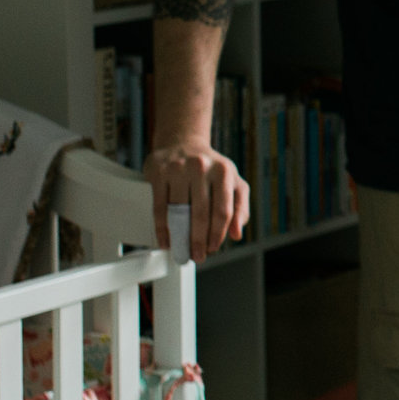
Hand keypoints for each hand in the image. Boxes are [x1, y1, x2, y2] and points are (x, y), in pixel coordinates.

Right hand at [144, 142, 248, 262]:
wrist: (183, 143)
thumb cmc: (211, 168)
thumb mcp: (233, 182)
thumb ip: (240, 207)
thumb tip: (237, 234)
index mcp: (224, 171)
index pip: (223, 210)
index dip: (218, 234)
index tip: (213, 248)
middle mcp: (201, 167)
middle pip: (201, 213)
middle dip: (199, 240)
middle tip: (197, 256)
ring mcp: (178, 169)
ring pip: (179, 212)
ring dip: (180, 237)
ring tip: (182, 250)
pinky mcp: (159, 173)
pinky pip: (160, 207)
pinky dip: (162, 228)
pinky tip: (166, 240)